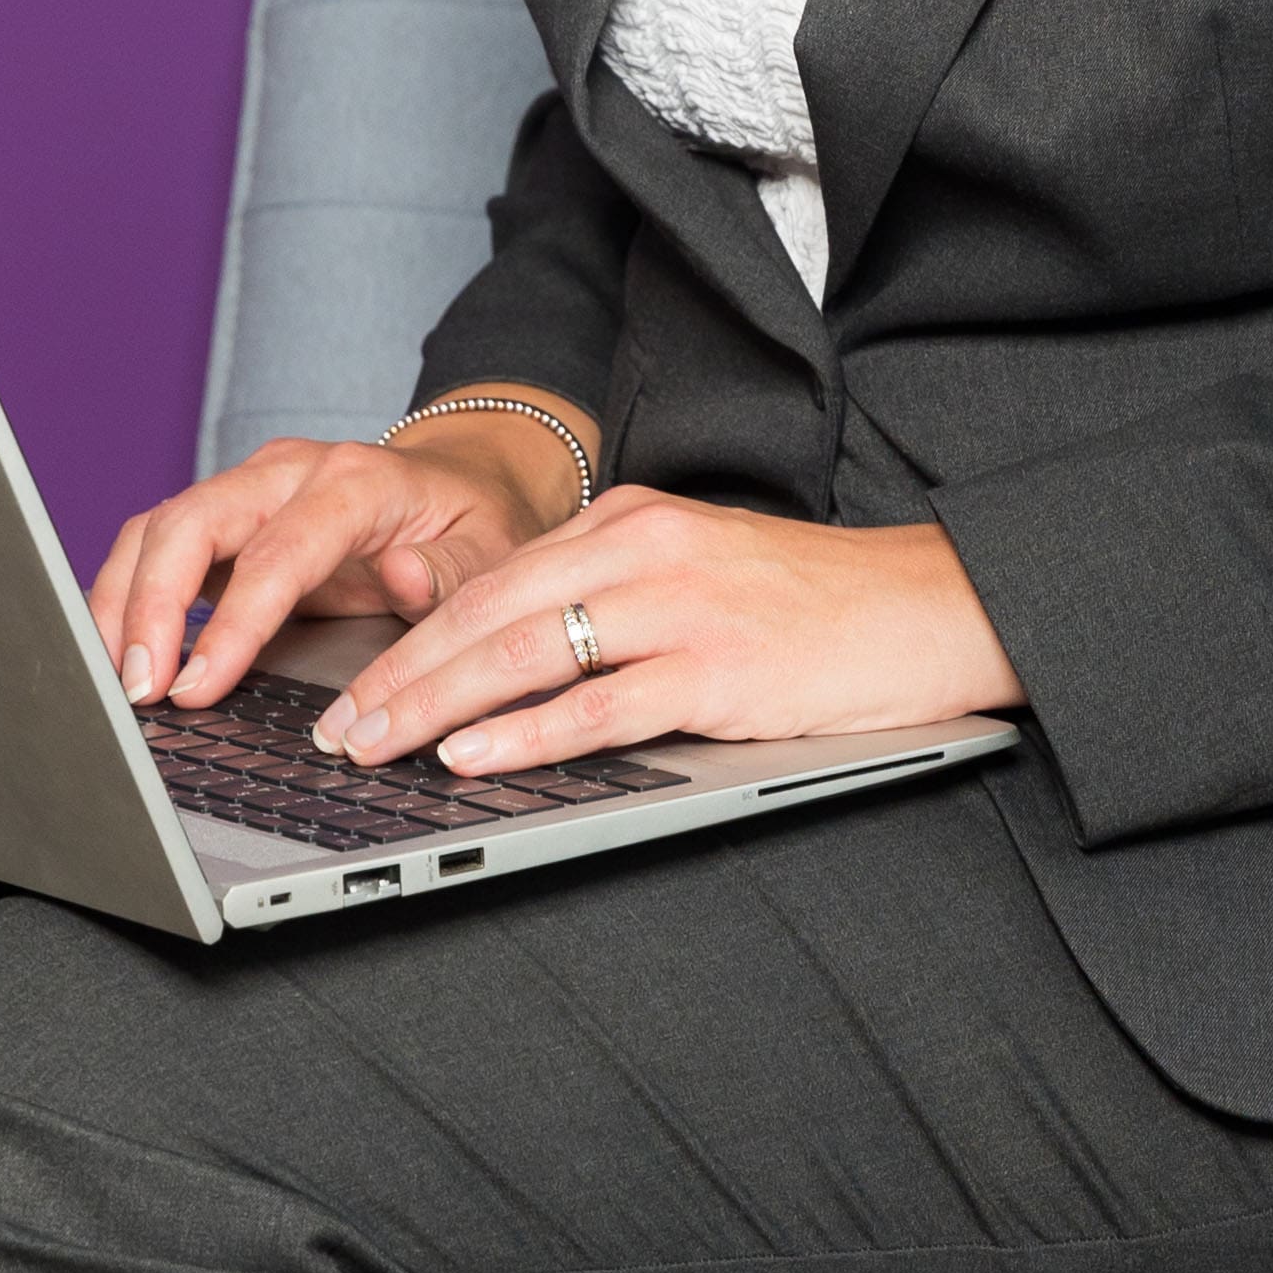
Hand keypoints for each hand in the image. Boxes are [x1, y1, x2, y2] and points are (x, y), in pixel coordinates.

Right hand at [89, 402, 590, 713]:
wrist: (460, 479)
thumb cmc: (470, 523)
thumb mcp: (489, 552)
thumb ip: (450, 574)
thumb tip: (402, 577)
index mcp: (354, 482)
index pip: (276, 554)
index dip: (230, 625)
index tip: (198, 687)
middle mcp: (288, 473)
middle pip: (190, 524)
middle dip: (150, 608)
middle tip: (140, 690)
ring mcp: (249, 488)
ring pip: (157, 529)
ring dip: (123, 603)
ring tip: (115, 681)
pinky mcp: (226, 518)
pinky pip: (157, 546)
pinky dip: (128, 597)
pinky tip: (120, 653)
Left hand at [311, 488, 1022, 776]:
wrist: (934, 605)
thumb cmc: (818, 606)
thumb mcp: (700, 573)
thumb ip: (616, 597)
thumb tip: (516, 662)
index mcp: (632, 519)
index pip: (493, 579)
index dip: (411, 635)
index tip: (355, 687)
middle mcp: (644, 548)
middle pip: (488, 610)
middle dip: (399, 674)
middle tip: (338, 729)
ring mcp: (680, 604)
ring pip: (525, 650)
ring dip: (435, 704)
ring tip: (377, 746)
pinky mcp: (718, 666)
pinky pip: (599, 702)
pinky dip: (526, 730)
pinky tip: (473, 754)